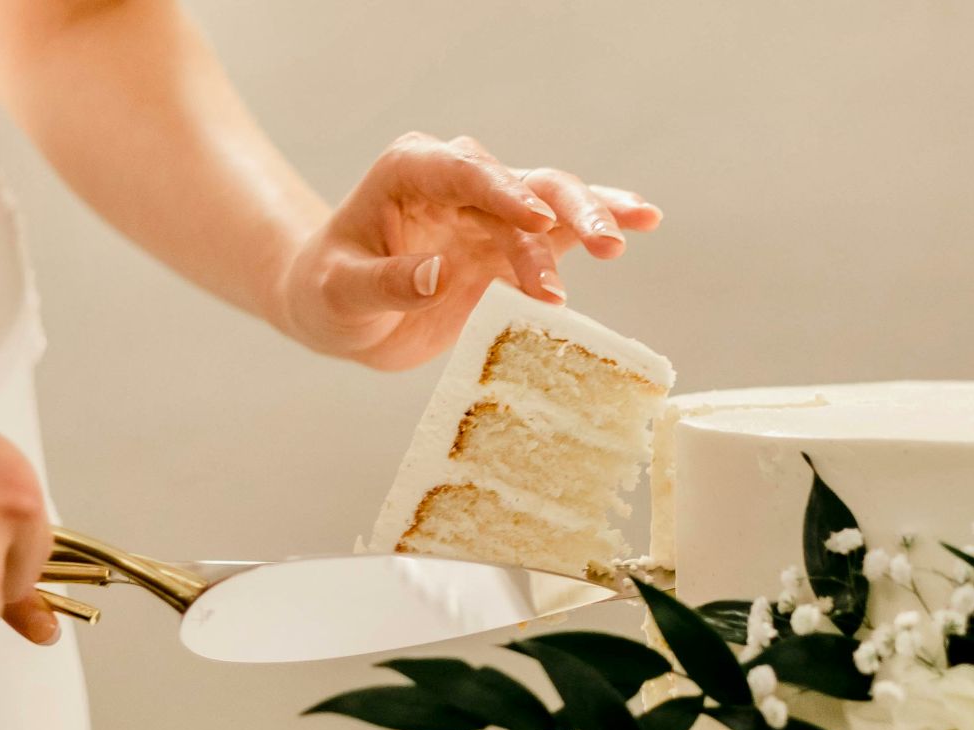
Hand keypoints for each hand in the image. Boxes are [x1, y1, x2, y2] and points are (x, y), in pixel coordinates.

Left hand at [269, 132, 662, 370]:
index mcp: (410, 171)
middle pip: (520, 182)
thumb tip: (435, 275)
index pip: (462, 171)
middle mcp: (458, 180)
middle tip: (598, 246)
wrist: (343, 314)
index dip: (502, 193)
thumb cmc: (331, 294)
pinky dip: (600, 223)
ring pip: (550, 201)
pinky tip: (642, 220)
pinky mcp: (512, 244)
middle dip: (561, 211)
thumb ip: (384, 283)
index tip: (535, 221)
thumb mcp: (341, 294)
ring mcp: (490, 211)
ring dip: (589, 220)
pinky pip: (561, 231)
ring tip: (621, 242)